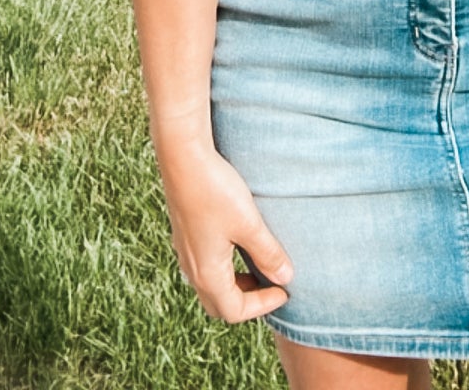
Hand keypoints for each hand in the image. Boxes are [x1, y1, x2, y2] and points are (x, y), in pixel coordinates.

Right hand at [155, 138, 293, 322]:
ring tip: (259, 266)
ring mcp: (186, 251)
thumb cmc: (215, 190)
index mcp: (207, 274)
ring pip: (211, 285)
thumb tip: (286, 278)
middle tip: (272, 285)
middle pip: (219, 304)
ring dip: (235, 284)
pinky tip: (238, 244)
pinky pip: (205, 266)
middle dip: (247, 301)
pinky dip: (225, 268)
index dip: (263, 306)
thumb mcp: (249, 223)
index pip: (235, 311)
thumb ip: (268, 253)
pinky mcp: (185, 235)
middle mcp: (192, 268)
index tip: (285, 290)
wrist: (182, 156)